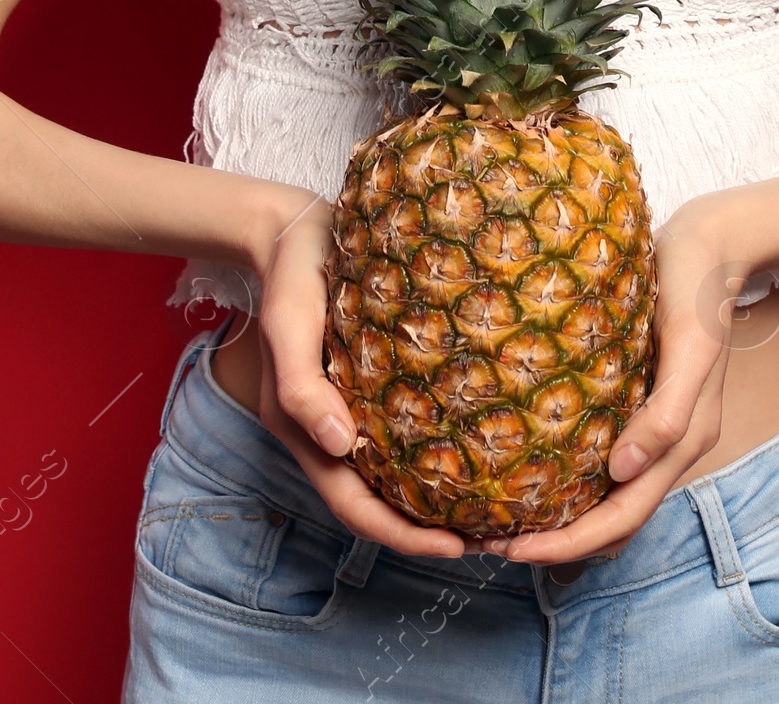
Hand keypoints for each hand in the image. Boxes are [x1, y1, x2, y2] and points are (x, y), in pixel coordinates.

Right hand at [251, 183, 466, 558]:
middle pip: (378, 501)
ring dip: (431, 495)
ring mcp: (349, 405)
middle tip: (491, 537)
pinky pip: (401, 428)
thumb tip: (339, 445)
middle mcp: (329, 430)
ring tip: (488, 501)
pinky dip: (431, 447)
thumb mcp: (287, 325)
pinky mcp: (368, 378)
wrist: (291, 230)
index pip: (354, 507)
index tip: (456, 548)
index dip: (402, 536)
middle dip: (427, 528)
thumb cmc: (288, 276)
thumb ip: (300, 386)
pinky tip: (470, 439)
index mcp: (303, 433)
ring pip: (392, 470)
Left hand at [491, 192, 734, 566]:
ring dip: (565, 517)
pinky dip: (575, 478)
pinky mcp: (644, 399)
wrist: (715, 243)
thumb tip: (624, 471)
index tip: (517, 550)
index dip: (571, 543)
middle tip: (495, 542)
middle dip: (559, 541)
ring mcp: (659, 423)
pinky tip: (537, 464)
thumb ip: (668, 411)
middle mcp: (672, 443)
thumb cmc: (697, 286)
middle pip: (615, 517)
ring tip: (508, 515)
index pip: (624, 515)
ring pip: (612, 494)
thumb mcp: (688, 343)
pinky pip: (607, 456)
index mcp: (686, 439)